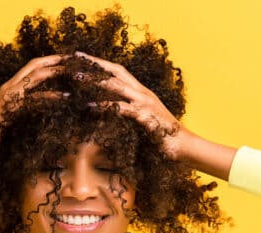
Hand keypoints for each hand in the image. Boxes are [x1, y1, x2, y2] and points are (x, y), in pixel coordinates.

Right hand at [0, 54, 67, 161]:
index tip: (61, 60)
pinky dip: (52, 96)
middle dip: (54, 60)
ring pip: (36, 75)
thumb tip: (36, 114)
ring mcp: (9, 94)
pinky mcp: (12, 106)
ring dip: (56, 72)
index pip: (29, 68)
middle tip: (72, 58)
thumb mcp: (8, 119)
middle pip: (34, 65)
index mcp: (8, 88)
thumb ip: (20, 112)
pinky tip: (66, 97)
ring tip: (73, 72)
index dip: (45, 62)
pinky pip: (36, 97)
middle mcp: (9, 87)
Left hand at [74, 51, 195, 161]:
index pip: (119, 71)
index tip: (84, 58)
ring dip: (96, 80)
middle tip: (76, 58)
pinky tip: (91, 106)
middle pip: (116, 71)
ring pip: (117, 85)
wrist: (183, 146)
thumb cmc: (162, 135)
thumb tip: (112, 110)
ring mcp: (145, 103)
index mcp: (142, 91)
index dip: (102, 63)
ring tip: (77, 78)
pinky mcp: (145, 116)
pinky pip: (122, 107)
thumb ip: (129, 111)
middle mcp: (143, 92)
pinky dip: (105, 105)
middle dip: (96, 63)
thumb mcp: (142, 119)